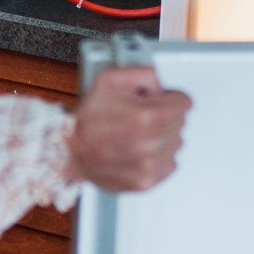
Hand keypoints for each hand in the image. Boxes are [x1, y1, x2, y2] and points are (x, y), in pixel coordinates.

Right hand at [68, 66, 190, 192]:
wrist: (69, 151)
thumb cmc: (86, 119)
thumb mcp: (110, 79)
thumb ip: (142, 73)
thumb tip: (159, 83)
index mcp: (147, 116)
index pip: (185, 103)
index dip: (170, 97)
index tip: (160, 100)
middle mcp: (151, 143)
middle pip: (181, 123)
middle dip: (166, 116)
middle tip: (144, 116)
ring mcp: (150, 165)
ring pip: (176, 144)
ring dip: (163, 137)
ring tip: (139, 134)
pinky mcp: (146, 181)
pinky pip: (170, 165)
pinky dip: (159, 157)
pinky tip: (141, 150)